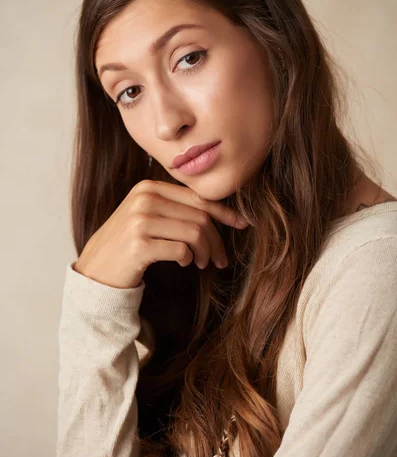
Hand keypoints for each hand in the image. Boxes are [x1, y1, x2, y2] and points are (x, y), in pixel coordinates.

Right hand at [73, 179, 248, 288]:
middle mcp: (144, 200)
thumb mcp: (147, 216)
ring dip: (205, 252)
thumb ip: (174, 208)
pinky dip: (188, 258)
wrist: (96, 268)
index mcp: (148, 188)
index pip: (197, 197)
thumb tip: (217, 213)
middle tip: (221, 258)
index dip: (224, 211)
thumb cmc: (128, 243)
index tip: (241, 223)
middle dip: (217, 239)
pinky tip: (184, 263)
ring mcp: (140, 221)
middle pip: (199, 217)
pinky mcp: (139, 245)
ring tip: (203, 263)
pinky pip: (181, 250)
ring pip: (194, 233)